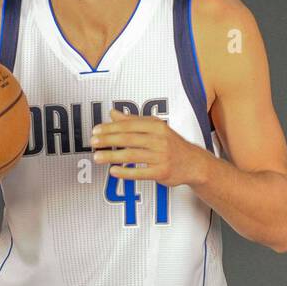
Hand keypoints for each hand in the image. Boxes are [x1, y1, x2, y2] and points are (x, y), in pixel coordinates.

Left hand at [89, 107, 204, 187]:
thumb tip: (112, 113)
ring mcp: (161, 156)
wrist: (194, 163)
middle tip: (93, 142)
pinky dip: (125, 172)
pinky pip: (140, 172)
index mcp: (156, 125)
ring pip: (131, 155)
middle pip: (128, 139)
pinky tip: (113, 171)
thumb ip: (133, 121)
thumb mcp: (155, 128)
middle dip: (108, 140)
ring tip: (97, 157)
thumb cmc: (171, 144)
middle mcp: (159, 139)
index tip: (95, 131)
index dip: (110, 128)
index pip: (128, 125)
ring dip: (112, 156)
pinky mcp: (162, 172)